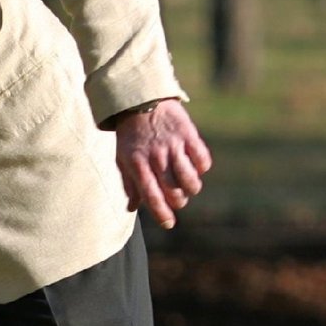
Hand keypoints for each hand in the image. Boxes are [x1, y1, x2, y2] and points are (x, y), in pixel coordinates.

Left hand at [112, 98, 211, 228]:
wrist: (142, 102)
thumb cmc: (131, 136)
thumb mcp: (122, 158)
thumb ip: (129, 183)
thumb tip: (132, 208)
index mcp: (137, 164)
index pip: (150, 194)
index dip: (161, 212)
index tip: (169, 224)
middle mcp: (156, 157)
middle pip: (173, 191)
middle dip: (178, 201)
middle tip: (177, 199)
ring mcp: (173, 146)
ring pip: (190, 178)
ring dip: (192, 187)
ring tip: (188, 185)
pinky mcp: (189, 135)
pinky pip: (202, 159)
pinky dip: (202, 167)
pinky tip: (196, 166)